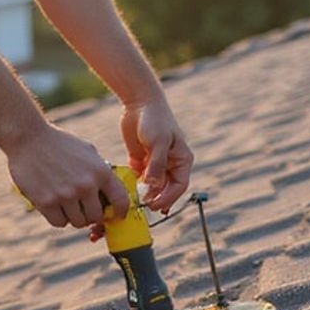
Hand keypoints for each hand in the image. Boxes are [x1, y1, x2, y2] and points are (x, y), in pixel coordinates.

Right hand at [6, 123, 129, 228]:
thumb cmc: (59, 143)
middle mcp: (86, 185)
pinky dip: (58, 218)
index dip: (120, 212)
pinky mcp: (46, 202)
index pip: (121, 201)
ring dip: (74, 217)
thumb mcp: (87, 151)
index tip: (116, 215)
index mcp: (100, 171)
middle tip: (84, 210)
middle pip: (96, 217)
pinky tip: (55, 206)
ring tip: (67, 205)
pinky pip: (59, 223)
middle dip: (91, 215)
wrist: (29, 138)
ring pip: (78, 222)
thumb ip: (100, 171)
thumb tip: (110, 192)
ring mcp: (66, 195)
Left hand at [121, 98, 193, 214]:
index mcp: (181, 159)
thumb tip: (152, 186)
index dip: (169, 198)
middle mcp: (170, 163)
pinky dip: (135, 185)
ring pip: (152, 186)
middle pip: (167, 189)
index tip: (156, 206)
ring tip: (135, 201)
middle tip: (144, 206)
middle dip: (157, 199)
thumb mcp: (157, 142)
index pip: (180, 186)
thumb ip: (156, 164)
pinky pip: (139, 178)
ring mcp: (155, 163)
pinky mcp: (141, 160)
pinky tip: (128, 189)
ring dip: (146, 194)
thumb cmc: (154, 119)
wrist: (139, 103)